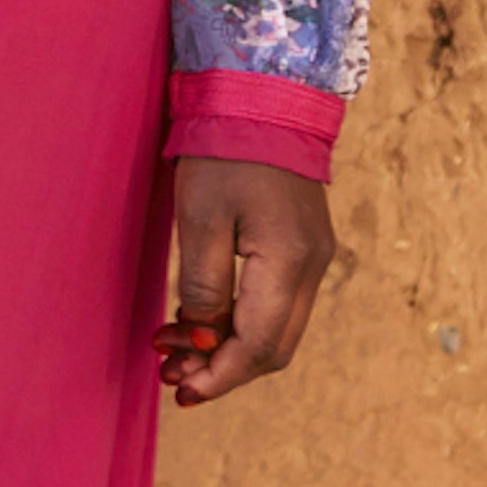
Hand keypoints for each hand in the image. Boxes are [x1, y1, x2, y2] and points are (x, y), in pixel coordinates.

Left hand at [159, 156, 335, 407]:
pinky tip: (202, 319)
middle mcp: (313, 266)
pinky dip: (240, 321)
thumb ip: (203, 286)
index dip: (218, 376)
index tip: (181, 390)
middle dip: (223, 370)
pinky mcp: (304, 246)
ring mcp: (313, 257)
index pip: (258, 345)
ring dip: (228, 348)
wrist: (265, 96)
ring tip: (175, 350)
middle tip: (172, 375)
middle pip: (273, 348)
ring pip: (276, 330)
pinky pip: (277, 304)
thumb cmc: (225, 152)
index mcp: (289, 262)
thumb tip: (204, 338)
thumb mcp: (200, 218)